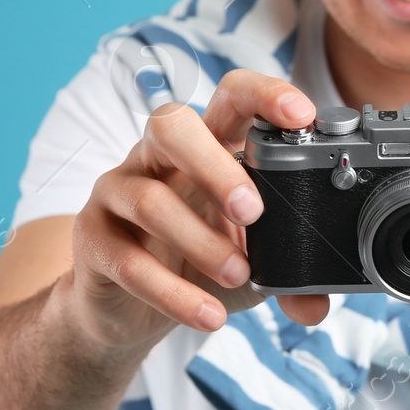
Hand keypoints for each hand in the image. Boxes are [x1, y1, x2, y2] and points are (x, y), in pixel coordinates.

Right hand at [61, 70, 328, 354]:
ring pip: (147, 198)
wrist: (125, 309)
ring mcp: (118, 192)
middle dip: (214, 165)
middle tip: (252, 210)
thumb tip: (317, 306)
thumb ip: (285, 276)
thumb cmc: (194, 262)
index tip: (302, 116)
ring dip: (199, 239)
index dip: (264, 95)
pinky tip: (207, 314)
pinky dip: (172, 291)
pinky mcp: (92, 239)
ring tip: (238, 274)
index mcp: (205, 144)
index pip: (230, 96)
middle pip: (172, 125)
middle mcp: (156, 157)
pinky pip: (128, 260)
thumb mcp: (248, 263)